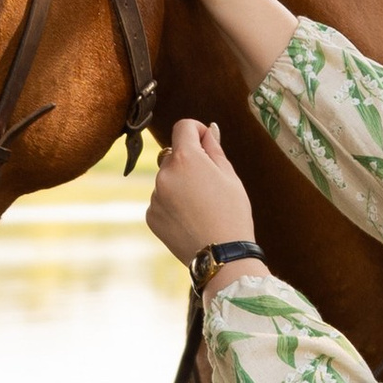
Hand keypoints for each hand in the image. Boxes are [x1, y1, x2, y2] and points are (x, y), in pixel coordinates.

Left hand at [145, 118, 259, 267]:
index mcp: (186, 158)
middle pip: (175, 155)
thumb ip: (214, 148)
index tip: (206, 141)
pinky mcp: (151, 215)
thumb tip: (207, 130)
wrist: (222, 255)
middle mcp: (164, 174)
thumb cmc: (232, 213)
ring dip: (180, 184)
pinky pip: (161, 200)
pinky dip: (173, 204)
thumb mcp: (229, 175)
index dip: (197, 130)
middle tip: (210, 185)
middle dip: (190, 162)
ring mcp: (155, 196)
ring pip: (167, 179)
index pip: (183, 127)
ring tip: (201, 207)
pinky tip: (190, 219)